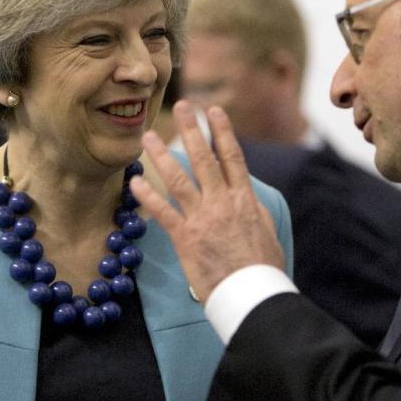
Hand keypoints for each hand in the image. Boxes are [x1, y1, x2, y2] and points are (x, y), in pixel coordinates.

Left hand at [130, 101, 284, 302]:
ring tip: (149, 136)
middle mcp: (222, 202)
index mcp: (244, 198)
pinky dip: (147, 196)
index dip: (222, 131)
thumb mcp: (266, 231)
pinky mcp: (185, 237)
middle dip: (192, 129)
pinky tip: (134, 181)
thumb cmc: (263, 268)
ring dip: (161, 155)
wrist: (253, 293)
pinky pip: (162, 212)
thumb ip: (253, 209)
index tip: (213, 111)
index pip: (232, 156)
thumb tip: (246, 196)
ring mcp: (202, 218)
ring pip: (179, 178)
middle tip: (182, 106)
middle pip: (204, 158)